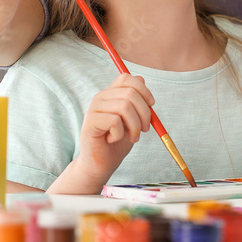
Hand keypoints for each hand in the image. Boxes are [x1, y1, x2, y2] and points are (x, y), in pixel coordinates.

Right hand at [62, 74, 154, 192]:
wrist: (101, 164)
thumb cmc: (118, 142)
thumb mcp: (133, 119)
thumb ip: (137, 100)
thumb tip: (142, 79)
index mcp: (111, 94)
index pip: (127, 78)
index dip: (144, 90)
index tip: (151, 105)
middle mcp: (100, 97)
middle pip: (130, 93)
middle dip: (145, 113)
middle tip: (145, 129)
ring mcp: (94, 108)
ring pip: (125, 107)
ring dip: (134, 126)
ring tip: (132, 137)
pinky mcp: (90, 122)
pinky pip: (115, 121)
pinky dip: (120, 134)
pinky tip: (113, 139)